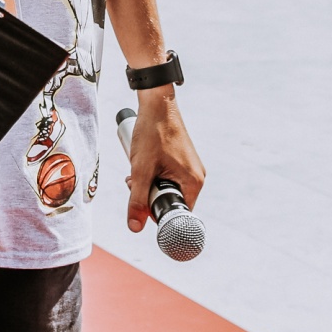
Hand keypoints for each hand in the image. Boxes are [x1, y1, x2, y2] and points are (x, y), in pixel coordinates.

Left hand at [125, 90, 204, 233]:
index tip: (141, 202)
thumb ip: (137, 200)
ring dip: (149, 184)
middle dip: (149, 196)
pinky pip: (168, 177)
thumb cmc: (152, 134)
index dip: (155, 213)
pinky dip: (154, 175)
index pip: (176, 214)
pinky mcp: (183, 161)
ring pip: (166, 188)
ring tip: (138, 169)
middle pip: (170, 201)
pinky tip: (144, 163)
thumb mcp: (140, 170)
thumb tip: (135, 228)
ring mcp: (190, 168)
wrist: (157, 103)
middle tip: (134, 182)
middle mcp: (196, 178)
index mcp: (193, 183)